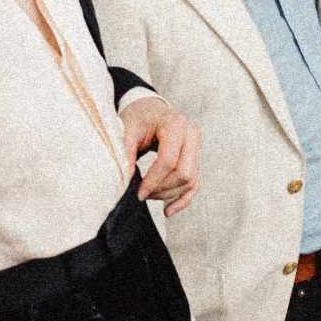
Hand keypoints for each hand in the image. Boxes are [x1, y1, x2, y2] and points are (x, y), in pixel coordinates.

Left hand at [120, 95, 201, 216]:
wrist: (149, 109)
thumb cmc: (138, 117)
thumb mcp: (127, 130)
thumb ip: (125, 153)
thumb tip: (124, 181)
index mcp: (176, 124)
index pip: (169, 160)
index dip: (153, 180)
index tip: (139, 192)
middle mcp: (192, 135)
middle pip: (184, 173)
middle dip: (162, 189)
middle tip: (142, 194)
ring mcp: (197, 147)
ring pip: (190, 181)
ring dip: (169, 194)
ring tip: (149, 195)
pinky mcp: (196, 159)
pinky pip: (195, 184)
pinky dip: (183, 199)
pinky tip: (168, 211)